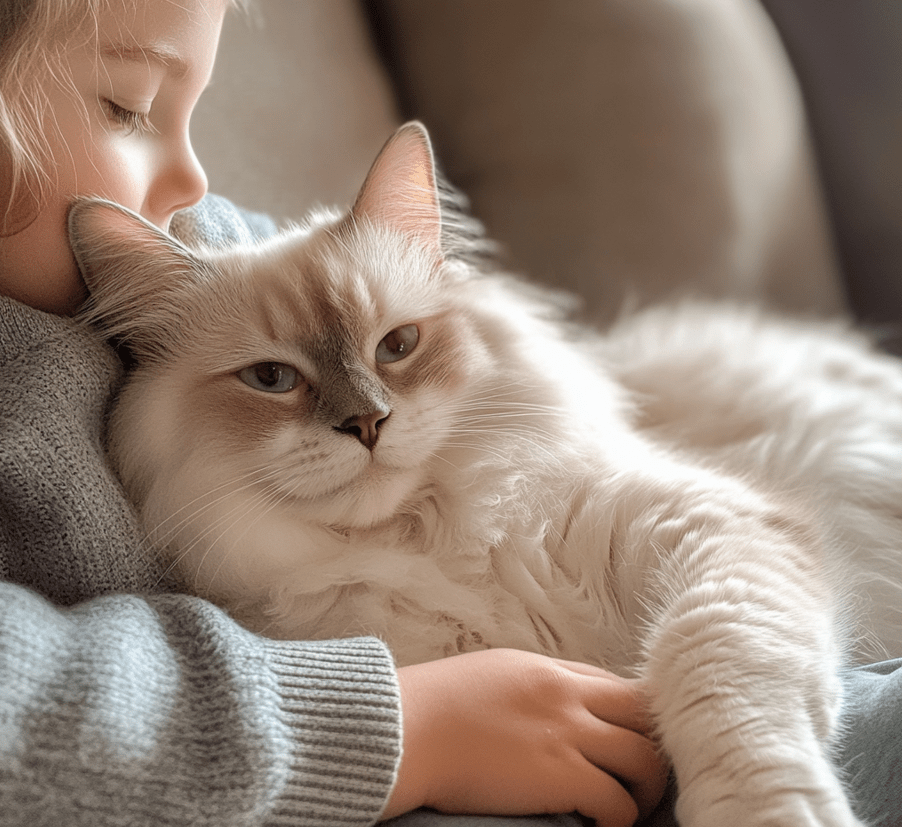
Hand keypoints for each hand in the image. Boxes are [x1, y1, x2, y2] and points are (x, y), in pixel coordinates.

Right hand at [382, 648, 667, 825]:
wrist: (405, 730)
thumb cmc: (434, 706)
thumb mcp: (492, 676)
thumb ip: (532, 686)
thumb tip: (555, 708)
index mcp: (548, 670)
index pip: (617, 685)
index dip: (632, 719)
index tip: (630, 744)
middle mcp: (567, 694)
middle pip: (646, 713)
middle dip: (656, 746)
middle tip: (645, 779)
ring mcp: (567, 732)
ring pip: (646, 758)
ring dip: (646, 789)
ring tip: (630, 808)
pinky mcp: (560, 775)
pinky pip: (617, 801)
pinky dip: (618, 819)